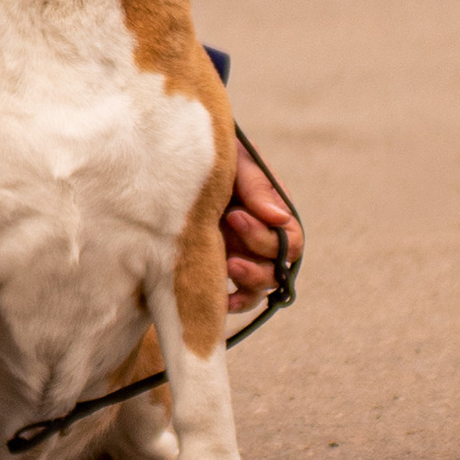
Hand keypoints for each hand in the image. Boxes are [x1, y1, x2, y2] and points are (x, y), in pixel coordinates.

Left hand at [223, 131, 301, 311]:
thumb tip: (277, 218)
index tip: (234, 215)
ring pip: (263, 284)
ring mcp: (246, 255)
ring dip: (249, 278)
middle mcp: (265, 238)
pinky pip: (241, 297)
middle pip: (280, 265)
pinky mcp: (226, 268)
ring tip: (227, 264)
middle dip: (256, 250)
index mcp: (274, 212)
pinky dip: (235, 302)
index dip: (265, 234)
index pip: (290, 239)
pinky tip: (222, 299)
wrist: (169, 167)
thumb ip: (256, 185)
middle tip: (227, 226)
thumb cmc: (208, 157)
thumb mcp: (234, 161)